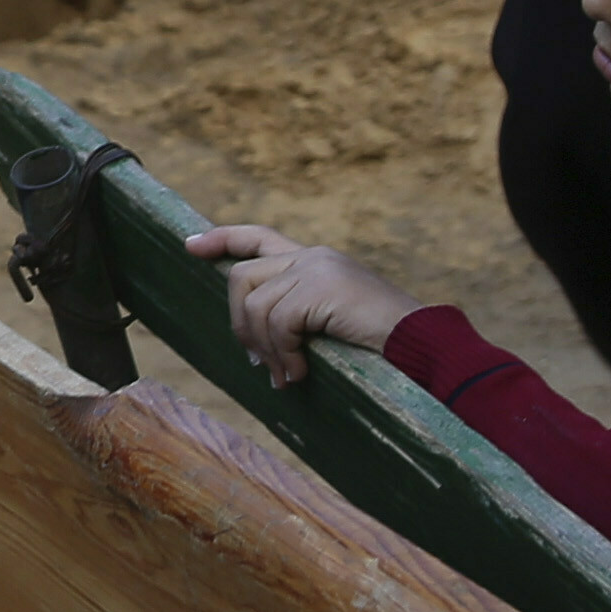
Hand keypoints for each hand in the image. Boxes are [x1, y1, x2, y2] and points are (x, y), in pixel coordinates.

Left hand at [184, 223, 421, 379]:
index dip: (222, 238)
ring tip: (287, 375)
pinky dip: (283, 354)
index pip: (258, 236)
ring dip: (266, 349)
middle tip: (258, 362)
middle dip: (240, 324)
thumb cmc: (380, 341)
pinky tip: (300, 373)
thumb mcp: (332, 322)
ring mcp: (315, 269)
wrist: (420, 340)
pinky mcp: (320, 288)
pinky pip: (277, 323)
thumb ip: (297, 318)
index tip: (190, 244)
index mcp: (314, 259)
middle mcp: (311, 256)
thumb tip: (256, 347)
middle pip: (241, 277)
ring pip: (255, 306)